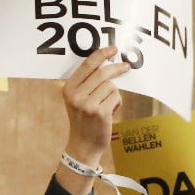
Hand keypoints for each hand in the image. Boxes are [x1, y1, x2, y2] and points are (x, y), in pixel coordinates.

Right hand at [61, 45, 130, 168]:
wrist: (83, 145)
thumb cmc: (84, 120)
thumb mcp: (77, 100)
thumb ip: (87, 83)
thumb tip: (108, 64)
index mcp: (68, 88)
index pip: (87, 65)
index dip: (101, 54)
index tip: (113, 49)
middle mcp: (76, 95)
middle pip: (102, 73)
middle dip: (117, 68)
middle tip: (126, 66)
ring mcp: (88, 105)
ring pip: (111, 86)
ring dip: (114, 94)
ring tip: (107, 105)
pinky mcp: (100, 113)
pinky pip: (116, 97)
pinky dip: (117, 103)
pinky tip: (110, 112)